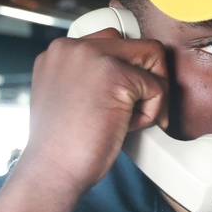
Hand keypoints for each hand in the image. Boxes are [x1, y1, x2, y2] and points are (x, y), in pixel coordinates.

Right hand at [0, 28, 169, 211]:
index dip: (130, 69)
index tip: (124, 98)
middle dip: (148, 79)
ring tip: (127, 119)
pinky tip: (125, 128)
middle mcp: (72, 46)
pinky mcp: (115, 75)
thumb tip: (130, 68)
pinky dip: (151, 113)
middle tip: (135, 111)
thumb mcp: (68, 95)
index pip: (114, 40)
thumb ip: (89, 74)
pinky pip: (158, 87)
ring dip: (152, 93)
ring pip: (154, 58)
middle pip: (139, 44)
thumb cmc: (65, 145)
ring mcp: (92, 57)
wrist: (53, 171)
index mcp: (59, 51)